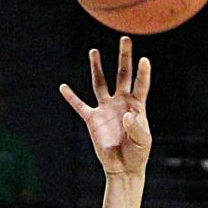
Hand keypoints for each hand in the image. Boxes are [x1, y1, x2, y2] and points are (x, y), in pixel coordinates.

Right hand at [59, 38, 151, 180]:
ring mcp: (106, 109)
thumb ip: (136, 127)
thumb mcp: (143, 141)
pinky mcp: (92, 120)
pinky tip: (63, 87)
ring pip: (100, 83)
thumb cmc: (138, 153)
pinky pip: (80, 106)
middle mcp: (121, 102)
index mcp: (137, 105)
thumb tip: (126, 115)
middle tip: (125, 39)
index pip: (140, 84)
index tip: (144, 59)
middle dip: (124, 57)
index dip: (143, 73)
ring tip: (94, 51)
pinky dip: (71, 97)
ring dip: (97, 67)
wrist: (123, 168)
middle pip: (122, 74)